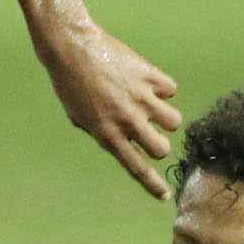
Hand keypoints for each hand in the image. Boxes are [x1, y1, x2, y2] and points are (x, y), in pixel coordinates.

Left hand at [38, 20, 182, 197]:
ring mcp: (141, 98)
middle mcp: (127, 120)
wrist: (71, 48)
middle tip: (151, 132)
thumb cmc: (70, 84)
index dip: (152, 184)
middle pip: (161, 148)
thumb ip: (105, 133)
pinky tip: (146, 80)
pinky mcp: (149, 76)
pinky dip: (162, 88)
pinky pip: (171, 90)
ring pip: (173, 121)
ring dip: (165, 117)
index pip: (136, 167)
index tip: (165, 195)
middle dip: (160, 144)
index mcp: (107, 135)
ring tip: (150, 105)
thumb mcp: (80, 117)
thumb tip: (129, 141)